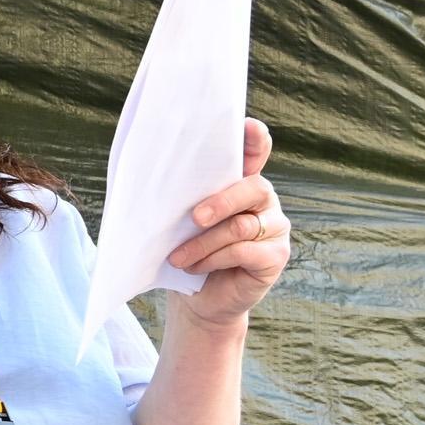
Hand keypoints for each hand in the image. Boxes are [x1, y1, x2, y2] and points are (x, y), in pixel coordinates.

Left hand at [166, 117, 289, 325]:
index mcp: (241, 183)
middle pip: (253, 188)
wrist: (199, 298)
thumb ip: (181, 198)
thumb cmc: (188, 252)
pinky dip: (214, 259)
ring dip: (203, 243)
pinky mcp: (275, 257)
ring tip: (178, 258)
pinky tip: (196, 268)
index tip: (248, 126)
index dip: (255, 139)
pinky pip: (245, 251)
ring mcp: (275, 228)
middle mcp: (264, 201)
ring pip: (241, 226)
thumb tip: (149, 176)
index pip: (255, 153)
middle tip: (194, 217)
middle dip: (221, 201)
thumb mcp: (180, 221)